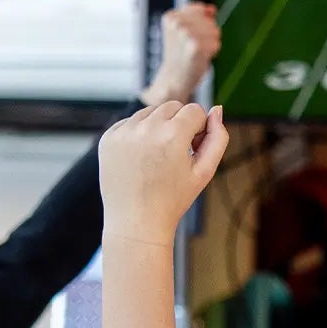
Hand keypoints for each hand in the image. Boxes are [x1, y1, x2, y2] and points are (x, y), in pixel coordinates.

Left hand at [101, 101, 228, 243]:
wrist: (136, 221)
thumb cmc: (173, 199)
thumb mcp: (204, 172)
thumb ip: (218, 138)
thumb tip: (217, 109)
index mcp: (173, 135)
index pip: (195, 110)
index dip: (198, 129)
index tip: (193, 149)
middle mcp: (146, 128)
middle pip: (172, 106)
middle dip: (178, 124)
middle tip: (176, 153)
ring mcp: (124, 132)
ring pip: (149, 112)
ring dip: (157, 127)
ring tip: (157, 158)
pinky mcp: (109, 137)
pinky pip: (130, 123)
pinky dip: (138, 135)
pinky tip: (140, 159)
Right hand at [141, 3, 220, 105]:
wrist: (174, 79)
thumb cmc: (181, 56)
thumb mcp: (185, 31)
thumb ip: (199, 17)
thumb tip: (212, 9)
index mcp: (171, 17)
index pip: (200, 10)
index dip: (202, 25)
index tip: (190, 37)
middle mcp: (177, 23)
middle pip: (209, 21)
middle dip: (208, 34)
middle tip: (194, 48)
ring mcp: (185, 33)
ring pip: (215, 31)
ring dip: (211, 43)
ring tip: (197, 52)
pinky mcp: (195, 46)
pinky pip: (216, 44)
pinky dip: (212, 52)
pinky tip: (201, 58)